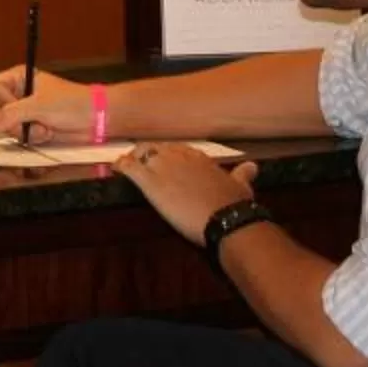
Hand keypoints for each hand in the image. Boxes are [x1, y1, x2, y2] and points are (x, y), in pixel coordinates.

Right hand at [0, 69, 99, 145]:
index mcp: (18, 78)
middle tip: (28, 123)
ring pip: (5, 126)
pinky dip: (32, 138)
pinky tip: (47, 134)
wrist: (95, 120)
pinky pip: (18, 136)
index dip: (0, 101)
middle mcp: (18, 94)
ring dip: (25, 131)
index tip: (16, 107)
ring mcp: (24, 112)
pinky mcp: (31, 128)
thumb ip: (11, 114)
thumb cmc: (70, 103)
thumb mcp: (39, 105)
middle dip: (12, 121)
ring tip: (44, 129)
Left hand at [116, 146, 260, 243]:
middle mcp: (180, 157)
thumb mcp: (241, 186)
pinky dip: (121, 166)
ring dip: (133, 158)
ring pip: (141, 154)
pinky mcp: (151, 183)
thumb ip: (243, 174)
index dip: (168, 154)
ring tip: (125, 164)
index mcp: (199, 158)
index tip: (163, 159)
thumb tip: (253, 166)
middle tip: (140, 160)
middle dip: (148, 153)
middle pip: (157, 148)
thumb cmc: (233, 204)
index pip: (178, 149)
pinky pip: (130, 168)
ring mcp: (164, 167)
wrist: (225, 218)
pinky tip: (114, 168)